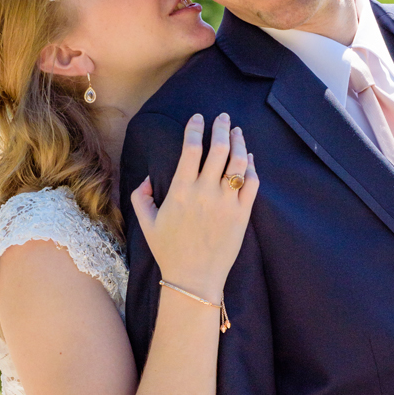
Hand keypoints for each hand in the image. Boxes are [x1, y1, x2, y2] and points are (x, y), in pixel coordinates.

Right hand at [129, 112, 257, 300]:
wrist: (194, 278)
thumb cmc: (168, 251)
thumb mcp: (146, 223)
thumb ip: (141, 197)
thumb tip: (148, 180)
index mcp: (180, 191)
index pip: (190, 149)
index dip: (195, 128)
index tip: (197, 117)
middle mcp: (205, 192)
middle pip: (218, 149)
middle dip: (220, 128)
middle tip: (221, 117)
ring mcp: (226, 203)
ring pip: (238, 162)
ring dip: (239, 142)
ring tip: (237, 131)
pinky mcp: (242, 215)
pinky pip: (252, 184)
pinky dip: (251, 167)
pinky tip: (249, 158)